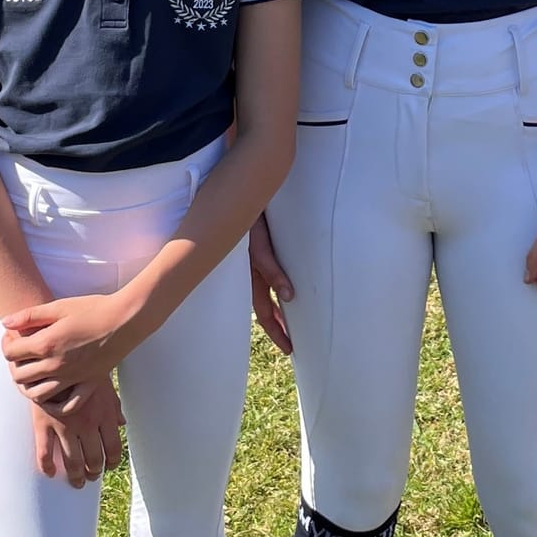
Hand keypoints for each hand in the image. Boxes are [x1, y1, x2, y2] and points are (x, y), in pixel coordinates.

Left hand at [1, 289, 138, 396]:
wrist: (125, 320)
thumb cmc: (93, 309)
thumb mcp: (59, 306)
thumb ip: (30, 315)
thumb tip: (5, 322)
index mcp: (46, 344)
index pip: (10, 353)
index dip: (6, 344)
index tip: (12, 337)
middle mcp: (56, 365)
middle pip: (19, 376)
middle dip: (14, 365)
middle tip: (21, 355)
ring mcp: (72, 378)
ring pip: (37, 395)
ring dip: (29, 386)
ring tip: (34, 373)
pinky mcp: (88, 384)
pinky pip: (66, 406)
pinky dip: (55, 405)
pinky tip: (53, 392)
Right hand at [28, 377, 121, 486]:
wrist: (57, 354)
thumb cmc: (83, 368)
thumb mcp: (104, 385)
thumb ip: (114, 407)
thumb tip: (122, 423)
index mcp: (104, 415)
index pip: (112, 448)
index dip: (111, 462)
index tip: (108, 467)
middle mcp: (87, 423)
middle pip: (93, 458)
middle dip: (93, 471)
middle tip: (91, 477)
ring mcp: (64, 425)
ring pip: (72, 461)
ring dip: (75, 475)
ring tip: (77, 481)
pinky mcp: (44, 423)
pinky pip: (45, 452)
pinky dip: (47, 466)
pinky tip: (51, 473)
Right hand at [249, 217, 294, 354]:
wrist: (244, 188)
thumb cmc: (247, 214)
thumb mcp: (258, 244)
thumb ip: (271, 267)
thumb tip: (288, 295)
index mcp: (251, 273)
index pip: (264, 311)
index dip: (277, 330)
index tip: (289, 348)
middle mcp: (253, 269)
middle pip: (266, 306)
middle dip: (278, 325)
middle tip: (292, 345)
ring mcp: (256, 259)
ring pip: (266, 292)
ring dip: (278, 309)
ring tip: (292, 324)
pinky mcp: (262, 245)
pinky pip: (270, 270)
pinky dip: (279, 283)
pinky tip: (289, 289)